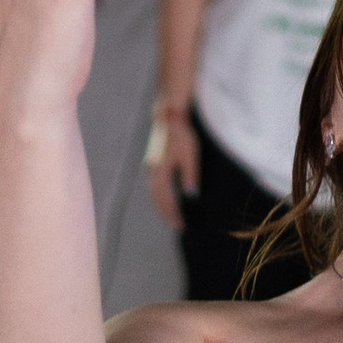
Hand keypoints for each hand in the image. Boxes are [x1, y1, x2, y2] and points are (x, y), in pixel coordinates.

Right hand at [146, 104, 201, 226]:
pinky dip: (160, 195)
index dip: (172, 213)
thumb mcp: (190, 155)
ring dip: (162, 205)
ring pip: (154, 192)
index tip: (180, 225)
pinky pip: (154, 184)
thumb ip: (189, 175)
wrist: (169, 117)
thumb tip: (190, 195)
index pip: (166, 198)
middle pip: (157, 198)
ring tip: (171, 215)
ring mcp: (151, 166)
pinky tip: (166, 198)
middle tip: (177, 225)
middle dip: (166, 213)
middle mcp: (153, 170)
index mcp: (161, 170)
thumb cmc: (182, 134)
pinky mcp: (154, 162)